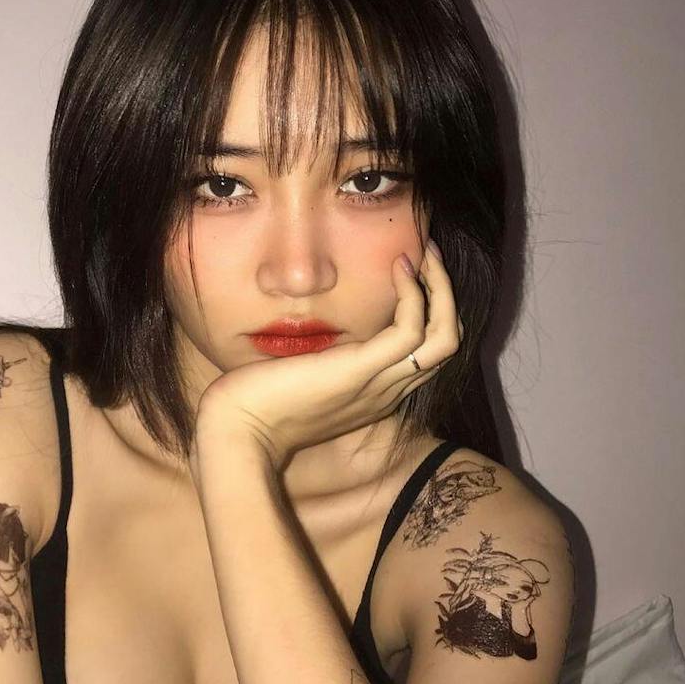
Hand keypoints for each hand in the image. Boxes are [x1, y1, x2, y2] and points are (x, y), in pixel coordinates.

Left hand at [193, 240, 462, 470]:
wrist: (238, 432)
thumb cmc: (256, 404)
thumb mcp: (299, 375)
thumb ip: (318, 357)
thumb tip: (314, 329)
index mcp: (374, 394)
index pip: (426, 354)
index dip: (430, 311)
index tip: (412, 273)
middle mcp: (386, 392)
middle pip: (446, 343)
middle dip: (445, 294)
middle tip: (429, 254)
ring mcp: (377, 383)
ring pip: (445, 336)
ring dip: (441, 288)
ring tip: (425, 252)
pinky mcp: (360, 370)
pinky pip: (411, 330)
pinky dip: (415, 294)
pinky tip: (399, 268)